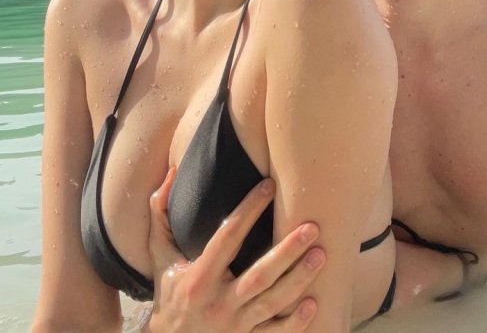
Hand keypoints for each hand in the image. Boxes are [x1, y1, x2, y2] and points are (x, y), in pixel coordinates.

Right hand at [146, 169, 325, 331]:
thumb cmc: (170, 291)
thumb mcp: (160, 255)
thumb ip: (161, 213)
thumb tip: (172, 171)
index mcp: (199, 277)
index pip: (228, 237)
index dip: (249, 209)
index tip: (270, 185)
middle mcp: (218, 303)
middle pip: (259, 275)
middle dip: (287, 252)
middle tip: (313, 227)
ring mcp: (234, 326)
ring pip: (272, 304)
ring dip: (299, 280)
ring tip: (322, 255)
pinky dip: (294, 323)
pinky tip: (314, 304)